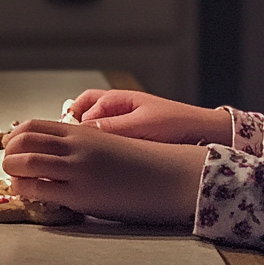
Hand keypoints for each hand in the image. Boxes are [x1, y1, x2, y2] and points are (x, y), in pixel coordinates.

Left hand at [3, 119, 206, 223]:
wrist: (168, 175)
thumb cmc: (144, 161)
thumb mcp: (111, 143)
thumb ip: (85, 144)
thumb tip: (63, 152)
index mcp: (83, 131)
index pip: (35, 126)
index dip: (16, 135)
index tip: (10, 144)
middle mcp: (77, 146)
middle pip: (25, 140)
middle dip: (9, 152)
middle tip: (8, 162)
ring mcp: (77, 170)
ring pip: (27, 162)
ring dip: (12, 169)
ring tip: (12, 177)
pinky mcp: (81, 195)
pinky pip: (40, 189)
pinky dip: (24, 189)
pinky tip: (25, 192)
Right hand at [65, 89, 231, 145]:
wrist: (201, 132)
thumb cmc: (176, 122)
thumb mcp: (142, 125)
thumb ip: (113, 128)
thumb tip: (83, 132)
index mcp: (118, 99)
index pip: (82, 106)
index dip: (69, 121)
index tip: (62, 138)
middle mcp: (117, 110)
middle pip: (83, 117)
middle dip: (73, 132)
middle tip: (67, 149)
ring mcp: (122, 125)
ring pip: (94, 133)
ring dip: (86, 143)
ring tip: (82, 158)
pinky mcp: (129, 141)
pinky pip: (107, 144)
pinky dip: (100, 151)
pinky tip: (100, 165)